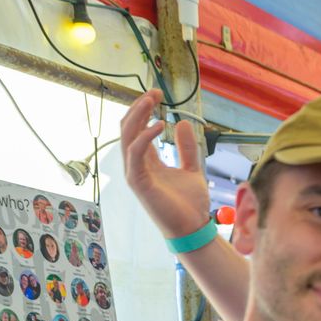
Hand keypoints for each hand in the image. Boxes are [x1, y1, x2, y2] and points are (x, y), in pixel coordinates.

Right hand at [119, 88, 213, 239]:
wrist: (193, 229)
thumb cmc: (190, 204)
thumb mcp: (192, 169)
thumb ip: (187, 148)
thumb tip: (182, 123)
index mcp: (148, 161)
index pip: (139, 129)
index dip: (145, 110)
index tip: (157, 94)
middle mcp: (137, 165)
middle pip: (129, 129)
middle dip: (139, 108)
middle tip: (153, 91)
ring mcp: (134, 173)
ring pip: (127, 137)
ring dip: (137, 116)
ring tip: (151, 100)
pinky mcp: (138, 182)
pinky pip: (135, 153)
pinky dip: (144, 137)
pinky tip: (159, 125)